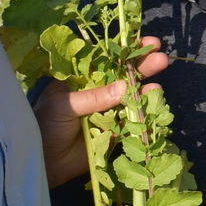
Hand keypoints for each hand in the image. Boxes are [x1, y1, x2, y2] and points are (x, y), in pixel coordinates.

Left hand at [34, 37, 172, 186]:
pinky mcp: (115, 130)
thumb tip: (125, 86)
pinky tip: (154, 106)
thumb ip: (94, 96)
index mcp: (82, 78)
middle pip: (124, 75)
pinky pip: (133, 120)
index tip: (145, 43)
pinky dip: (144, 114)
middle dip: (142, 66)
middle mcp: (97, 91)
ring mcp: (108, 110)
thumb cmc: (46, 125)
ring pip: (131, 97)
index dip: (126, 50)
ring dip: (146, 90)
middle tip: (161, 59)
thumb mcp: (65, 105)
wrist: (44, 162)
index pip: (107, 58)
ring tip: (158, 87)